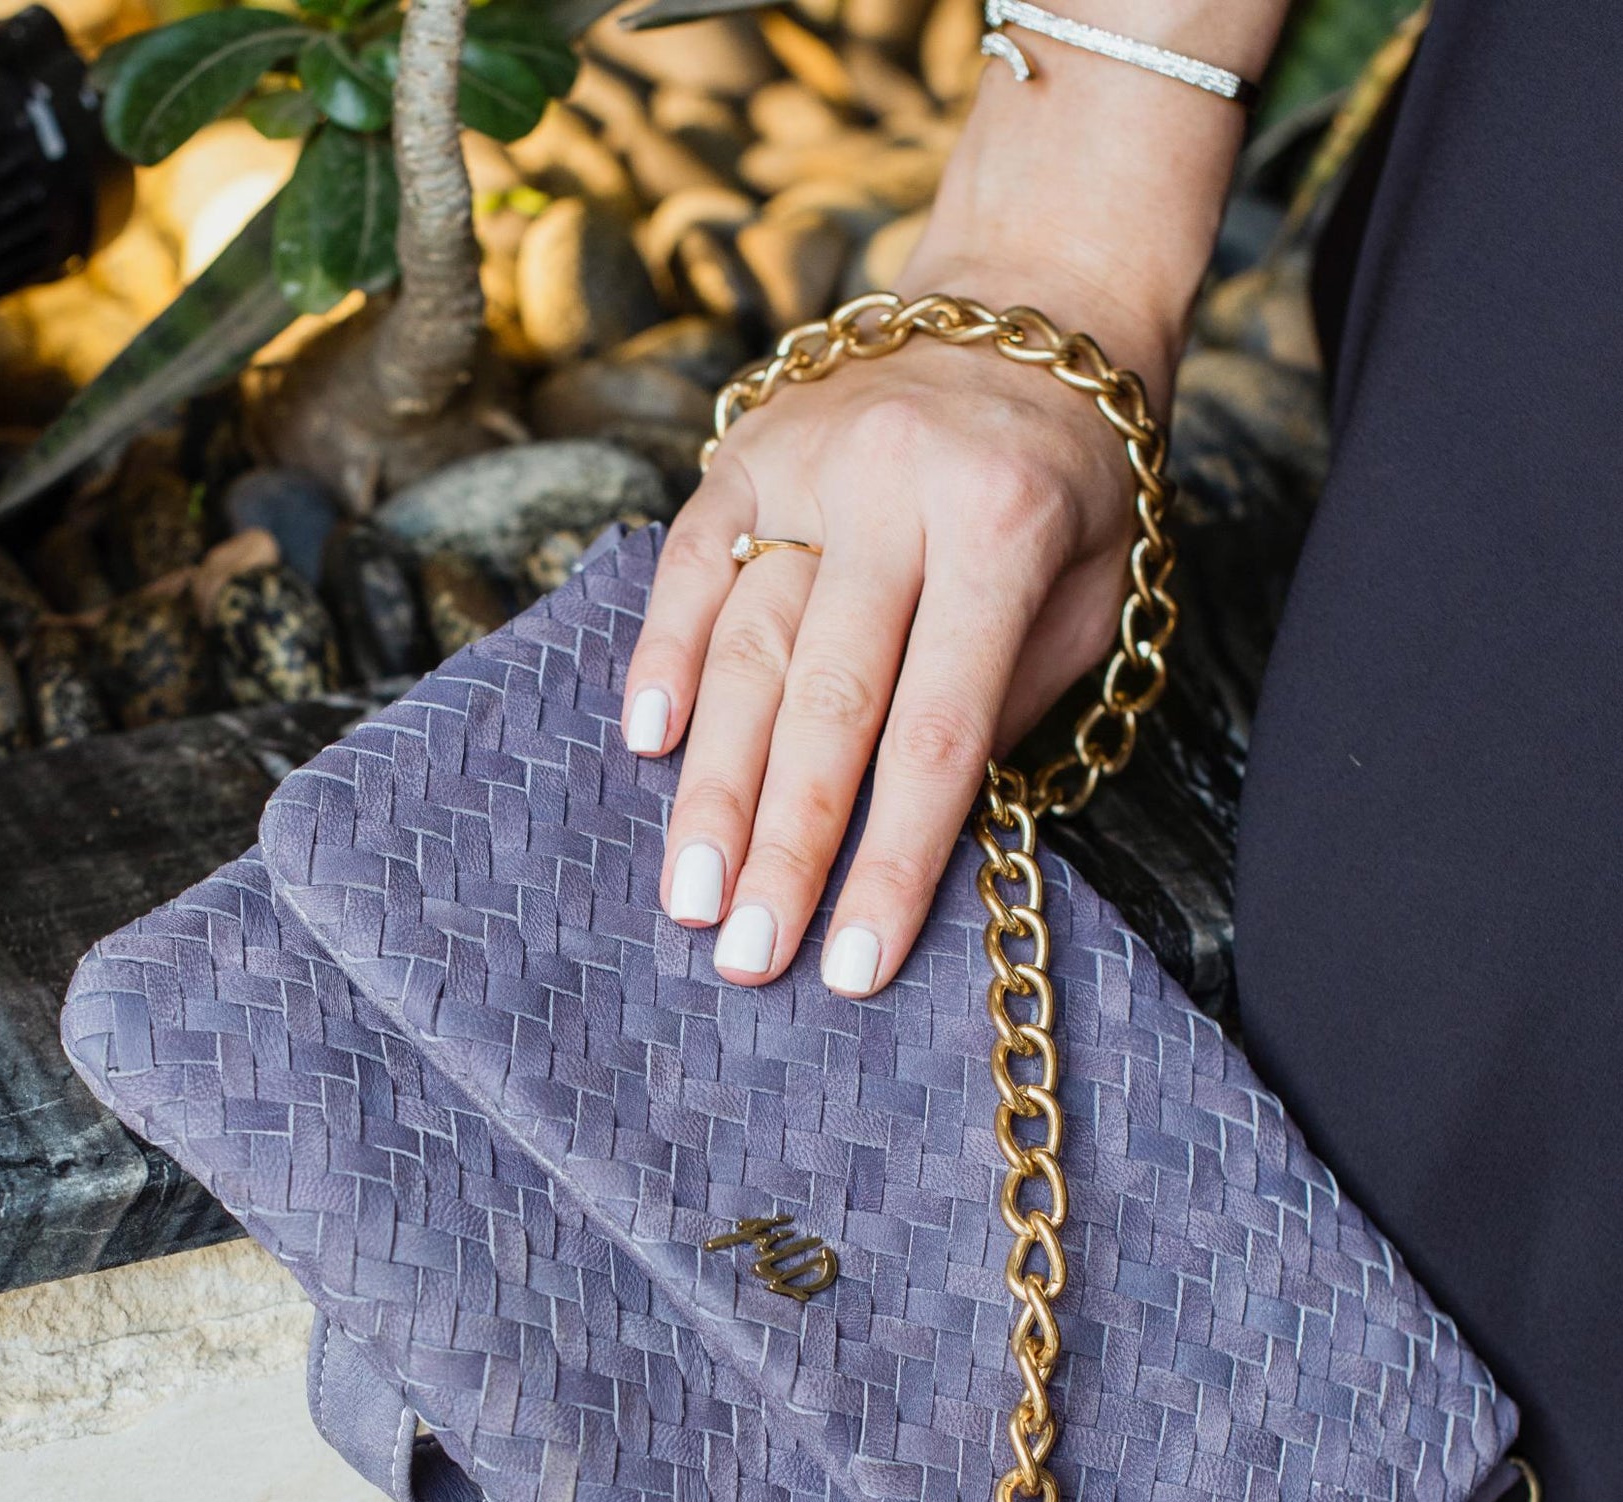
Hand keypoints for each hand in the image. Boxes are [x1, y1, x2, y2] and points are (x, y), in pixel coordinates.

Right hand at [622, 296, 1153, 997]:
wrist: (1034, 298)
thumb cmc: (1078, 481)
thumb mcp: (1093, 592)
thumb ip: (1008, 701)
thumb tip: (910, 829)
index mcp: (1006, 528)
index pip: (939, 732)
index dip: (894, 858)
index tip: (857, 964)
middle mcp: (900, 488)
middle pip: (829, 701)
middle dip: (786, 844)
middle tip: (748, 954)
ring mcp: (813, 460)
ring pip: (747, 644)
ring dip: (714, 784)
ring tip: (691, 895)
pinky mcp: (749, 447)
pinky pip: (691, 560)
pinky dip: (664, 654)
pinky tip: (647, 745)